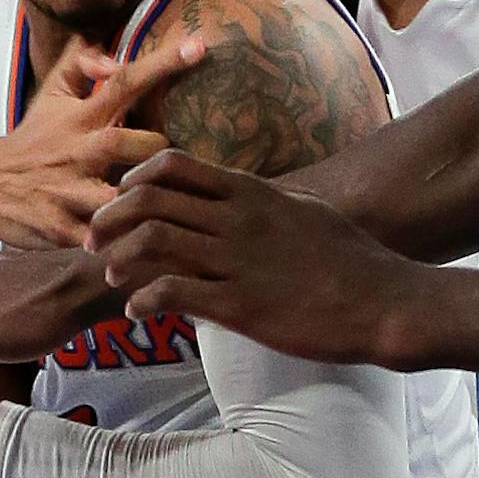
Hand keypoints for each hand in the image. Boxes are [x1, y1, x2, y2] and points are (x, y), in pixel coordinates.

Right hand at [0, 33, 205, 247]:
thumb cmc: (34, 137)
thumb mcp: (51, 94)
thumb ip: (80, 63)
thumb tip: (111, 54)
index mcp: (81, 117)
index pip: (124, 83)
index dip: (161, 64)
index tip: (200, 47)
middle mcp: (77, 151)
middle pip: (129, 144)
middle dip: (160, 153)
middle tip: (183, 166)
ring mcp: (67, 191)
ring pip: (117, 198)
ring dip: (144, 203)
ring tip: (174, 212)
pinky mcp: (59, 229)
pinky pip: (100, 239)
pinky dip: (123, 246)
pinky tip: (147, 251)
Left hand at [87, 149, 426, 367]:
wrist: (384, 301)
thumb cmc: (349, 258)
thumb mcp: (303, 210)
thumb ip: (262, 202)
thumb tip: (237, 197)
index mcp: (250, 193)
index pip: (172, 166)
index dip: (134, 180)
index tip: (120, 201)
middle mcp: (237, 219)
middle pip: (148, 200)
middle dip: (109, 219)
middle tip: (94, 241)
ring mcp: (237, 261)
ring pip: (151, 243)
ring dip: (119, 259)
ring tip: (112, 277)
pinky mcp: (241, 306)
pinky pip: (173, 292)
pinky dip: (143, 299)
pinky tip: (137, 311)